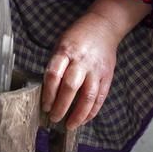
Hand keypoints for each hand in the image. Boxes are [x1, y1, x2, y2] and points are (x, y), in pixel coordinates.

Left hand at [41, 0, 149, 129]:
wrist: (104, 26)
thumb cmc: (78, 36)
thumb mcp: (61, 44)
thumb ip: (56, 65)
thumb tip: (47, 91)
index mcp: (66, 51)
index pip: (54, 75)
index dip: (48, 93)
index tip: (45, 105)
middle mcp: (82, 60)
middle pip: (70, 87)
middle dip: (61, 106)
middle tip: (54, 118)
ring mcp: (96, 69)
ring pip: (88, 96)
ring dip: (78, 114)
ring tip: (70, 125)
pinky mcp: (107, 75)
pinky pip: (100, 97)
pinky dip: (92, 111)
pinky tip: (84, 119)